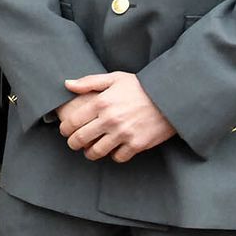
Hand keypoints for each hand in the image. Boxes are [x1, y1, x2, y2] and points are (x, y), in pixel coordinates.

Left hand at [56, 72, 175, 162]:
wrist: (171, 98)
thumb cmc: (141, 87)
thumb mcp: (115, 78)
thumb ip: (89, 82)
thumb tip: (67, 85)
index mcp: (101, 102)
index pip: (73, 121)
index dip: (65, 128)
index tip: (65, 130)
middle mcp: (110, 119)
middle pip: (81, 138)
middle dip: (73, 143)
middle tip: (73, 143)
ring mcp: (123, 133)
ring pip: (97, 152)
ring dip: (90, 153)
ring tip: (89, 151)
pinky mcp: (137, 144)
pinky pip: (118, 157)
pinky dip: (113, 155)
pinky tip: (112, 150)